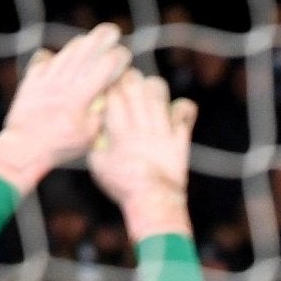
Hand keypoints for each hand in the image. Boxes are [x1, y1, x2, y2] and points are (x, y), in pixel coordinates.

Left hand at [0, 24, 131, 191]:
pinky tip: (52, 54)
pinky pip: (40, 64)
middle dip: (99, 40)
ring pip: (64, 56)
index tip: (125, 52)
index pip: (101, 71)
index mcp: (79, 98)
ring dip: (78, 45)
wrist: (23, 148)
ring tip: (88, 38)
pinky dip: (48, 58)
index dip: (115, 59)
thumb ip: (99, 116)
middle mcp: (62, 84)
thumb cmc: (59, 147)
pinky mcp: (30, 84)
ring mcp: (44, 81)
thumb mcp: (88, 138)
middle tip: (112, 29)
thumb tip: (109, 99)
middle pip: (83, 56)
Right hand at [88, 67, 197, 237]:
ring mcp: (162, 131)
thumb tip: (95, 122)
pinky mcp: (180, 138)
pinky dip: (184, 107)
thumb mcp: (99, 164)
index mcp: (119, 132)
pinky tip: (176, 111)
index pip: (113, 94)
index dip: (111, 83)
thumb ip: (96, 140)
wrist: (153, 202)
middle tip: (128, 82)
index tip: (111, 83)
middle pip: (135, 87)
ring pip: (158, 93)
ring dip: (153, 87)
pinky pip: (185, 112)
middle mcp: (141, 126)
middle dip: (130, 78)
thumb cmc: (123, 186)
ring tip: (150, 93)